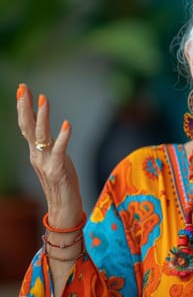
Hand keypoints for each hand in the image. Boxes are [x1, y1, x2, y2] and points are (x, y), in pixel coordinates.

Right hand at [16, 83, 82, 226]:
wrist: (64, 209)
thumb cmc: (63, 184)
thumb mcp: (56, 160)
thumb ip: (51, 146)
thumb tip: (54, 131)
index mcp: (36, 152)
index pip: (26, 126)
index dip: (24, 108)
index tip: (22, 89)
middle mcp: (37, 156)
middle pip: (27, 127)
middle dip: (25, 106)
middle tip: (23, 87)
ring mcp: (46, 163)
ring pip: (41, 136)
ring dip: (42, 116)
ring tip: (43, 98)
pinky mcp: (58, 170)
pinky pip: (60, 151)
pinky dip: (63, 137)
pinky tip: (66, 124)